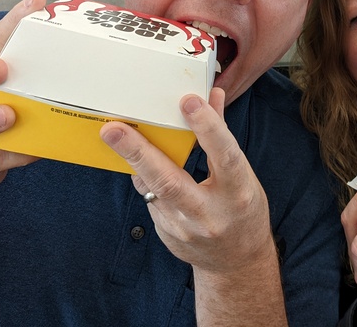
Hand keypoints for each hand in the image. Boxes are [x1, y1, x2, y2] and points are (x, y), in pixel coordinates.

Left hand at [100, 87, 273, 273]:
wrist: (236, 261)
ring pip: (152, 190)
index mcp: (238, 192)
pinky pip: (150, 198)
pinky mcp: (167, 234)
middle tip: (114, 129)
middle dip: (140, 153)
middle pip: (170, 181)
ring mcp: (185, 228)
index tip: (188, 101)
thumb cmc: (243, 208)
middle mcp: (210, 213)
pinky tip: (135, 159)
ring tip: (113, 134)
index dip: (208, 128)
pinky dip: (143, 176)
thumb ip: (222, 134)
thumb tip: (211, 95)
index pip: (224, 155)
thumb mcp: (242, 173)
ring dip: (132, 161)